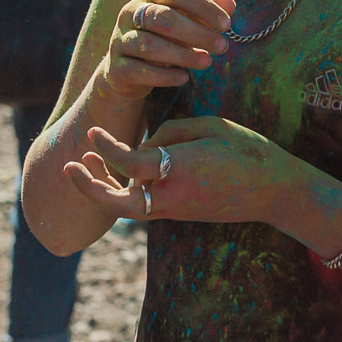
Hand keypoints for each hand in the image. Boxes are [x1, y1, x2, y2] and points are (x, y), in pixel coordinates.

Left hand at [66, 117, 300, 225]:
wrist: (273, 191)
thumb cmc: (246, 151)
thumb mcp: (210, 128)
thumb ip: (171, 133)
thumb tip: (145, 145)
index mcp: (180, 170)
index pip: (129, 163)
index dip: (106, 147)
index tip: (93, 132)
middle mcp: (171, 196)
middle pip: (117, 202)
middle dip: (89, 186)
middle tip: (68, 166)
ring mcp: (174, 210)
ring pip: (126, 205)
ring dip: (103, 186)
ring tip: (86, 163)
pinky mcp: (179, 213)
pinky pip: (142, 204)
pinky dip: (125, 189)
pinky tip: (118, 173)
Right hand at [96, 0, 236, 99]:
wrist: (127, 71)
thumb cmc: (164, 38)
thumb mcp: (186, 21)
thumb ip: (205, 11)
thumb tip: (230, 2)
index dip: (203, 6)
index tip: (226, 24)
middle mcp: (130, 12)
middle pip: (163, 18)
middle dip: (197, 32)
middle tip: (222, 46)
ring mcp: (119, 39)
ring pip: (150, 45)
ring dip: (183, 55)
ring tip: (207, 62)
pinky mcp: (115, 66)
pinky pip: (139, 70)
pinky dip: (164, 75)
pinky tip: (184, 78)